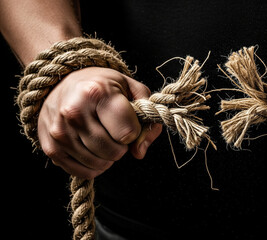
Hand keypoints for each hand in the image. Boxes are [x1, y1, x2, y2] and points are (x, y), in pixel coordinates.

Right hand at [38, 67, 161, 178]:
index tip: (128, 121)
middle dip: (122, 146)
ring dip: (108, 157)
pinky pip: (82, 172)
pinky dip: (93, 166)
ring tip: (103, 137)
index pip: (128, 133)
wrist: (59, 81)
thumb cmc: (101, 85)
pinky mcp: (51, 148)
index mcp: (96, 93)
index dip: (134, 131)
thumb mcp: (131, 88)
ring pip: (99, 164)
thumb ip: (147, 118)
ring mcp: (59, 132)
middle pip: (114, 151)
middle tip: (115, 131)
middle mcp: (74, 112)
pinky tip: (92, 149)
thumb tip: (139, 152)